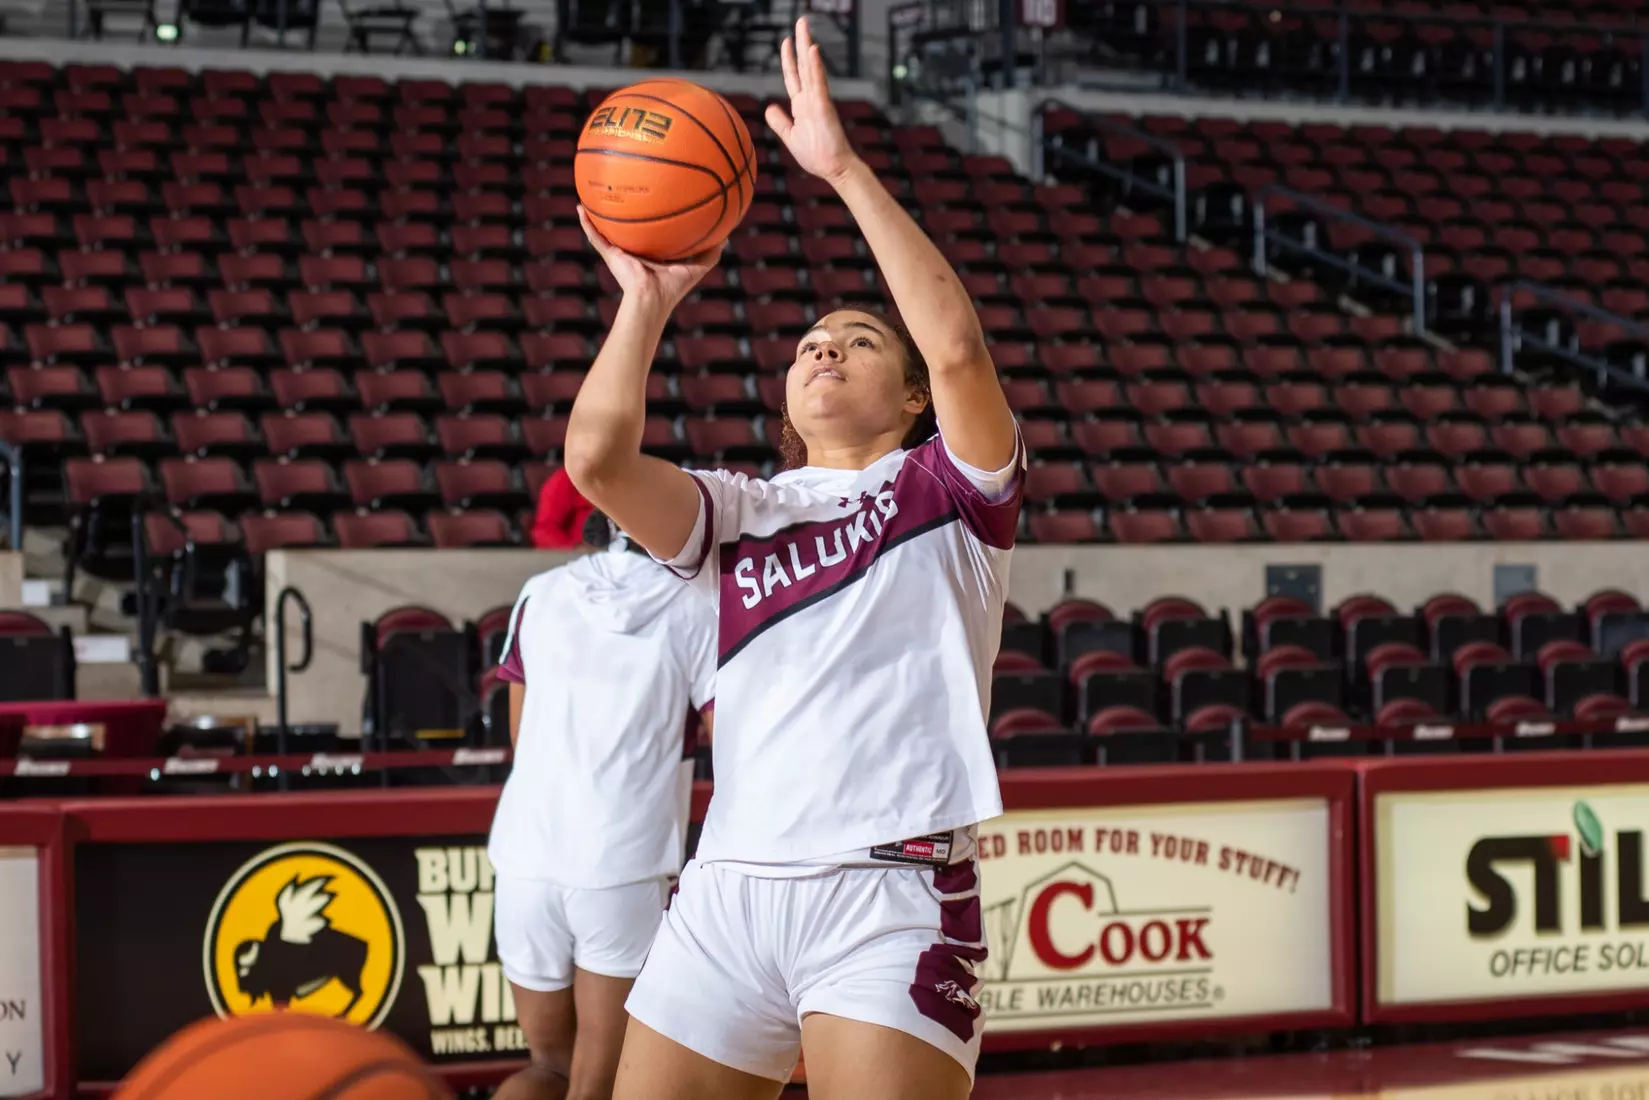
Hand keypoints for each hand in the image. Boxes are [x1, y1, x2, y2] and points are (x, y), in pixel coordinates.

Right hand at [577, 206, 719, 310]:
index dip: (653, 220)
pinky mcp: (610, 255)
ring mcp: (620, 253)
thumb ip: (712, 251)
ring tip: (593, 194)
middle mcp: (635, 251)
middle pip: (628, 228)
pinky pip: (595, 236)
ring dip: (599, 215)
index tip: (656, 200)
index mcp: (653, 254)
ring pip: (607, 230)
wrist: (651, 299)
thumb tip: (726, 235)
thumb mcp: (698, 266)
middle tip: (623, 190)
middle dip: (625, 213)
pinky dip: (586, 223)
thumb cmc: (674, 287)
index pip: (653, 234)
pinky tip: (580, 207)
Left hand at [765, 17, 859, 185]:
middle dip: (800, 42)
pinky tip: (812, 51)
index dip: (788, 58)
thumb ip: (780, 122)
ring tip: (804, 27)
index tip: (785, 41)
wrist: (833, 169)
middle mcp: (811, 98)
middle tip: (801, 21)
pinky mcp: (824, 107)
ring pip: (811, 68)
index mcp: (802, 105)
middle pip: (803, 66)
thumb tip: (769, 108)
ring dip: (807, 47)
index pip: (793, 76)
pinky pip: (818, 83)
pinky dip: (815, 67)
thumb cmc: (816, 155)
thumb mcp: (790, 136)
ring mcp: (818, 101)